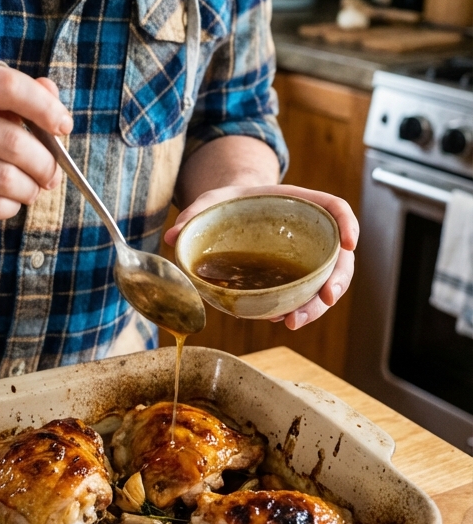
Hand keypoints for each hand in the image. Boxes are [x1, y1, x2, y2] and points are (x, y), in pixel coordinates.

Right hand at [0, 65, 71, 231]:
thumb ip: (9, 97)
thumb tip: (52, 93)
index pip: (8, 86)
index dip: (45, 106)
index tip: (63, 126)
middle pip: (13, 140)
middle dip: (44, 163)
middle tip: (50, 174)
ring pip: (5, 178)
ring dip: (29, 189)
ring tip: (28, 189)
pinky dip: (8, 207)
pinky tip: (3, 202)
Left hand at [163, 184, 358, 330]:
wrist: (229, 212)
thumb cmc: (227, 203)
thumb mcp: (211, 202)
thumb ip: (194, 214)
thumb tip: (172, 236)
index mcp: (299, 203)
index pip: (335, 208)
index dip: (348, 224)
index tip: (350, 243)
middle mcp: (310, 231)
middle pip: (338, 256)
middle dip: (337, 281)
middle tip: (326, 301)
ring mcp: (305, 256)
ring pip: (326, 282)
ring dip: (317, 305)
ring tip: (293, 322)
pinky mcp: (294, 276)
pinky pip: (306, 294)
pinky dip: (297, 309)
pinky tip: (278, 319)